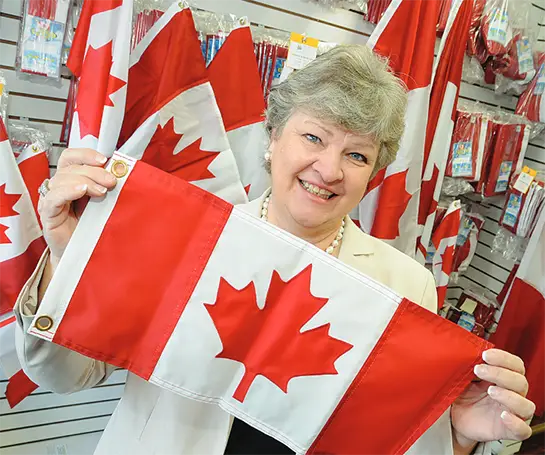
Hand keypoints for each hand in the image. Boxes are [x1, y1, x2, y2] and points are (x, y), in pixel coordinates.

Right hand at [38, 148, 116, 265]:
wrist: (84, 253)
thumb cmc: (92, 228)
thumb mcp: (103, 203)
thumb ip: (106, 187)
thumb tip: (122, 172)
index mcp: (71, 180)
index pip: (71, 157)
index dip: (86, 154)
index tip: (105, 160)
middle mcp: (59, 187)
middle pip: (71, 168)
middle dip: (94, 171)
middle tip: (111, 181)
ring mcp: (52, 200)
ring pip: (62, 179)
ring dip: (85, 181)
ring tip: (101, 192)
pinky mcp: (48, 214)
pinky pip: (54, 197)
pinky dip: (68, 191)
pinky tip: (81, 191)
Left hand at [451, 349, 534, 450]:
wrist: (453, 417)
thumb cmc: (462, 395)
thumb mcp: (462, 377)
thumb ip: (468, 366)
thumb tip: (465, 351)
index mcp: (503, 378)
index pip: (515, 365)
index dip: (504, 358)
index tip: (485, 355)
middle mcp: (511, 394)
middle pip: (520, 382)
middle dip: (500, 373)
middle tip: (478, 369)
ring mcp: (511, 413)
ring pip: (526, 406)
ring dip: (510, 397)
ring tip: (490, 391)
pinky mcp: (507, 430)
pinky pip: (523, 430)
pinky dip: (517, 423)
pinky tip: (504, 415)